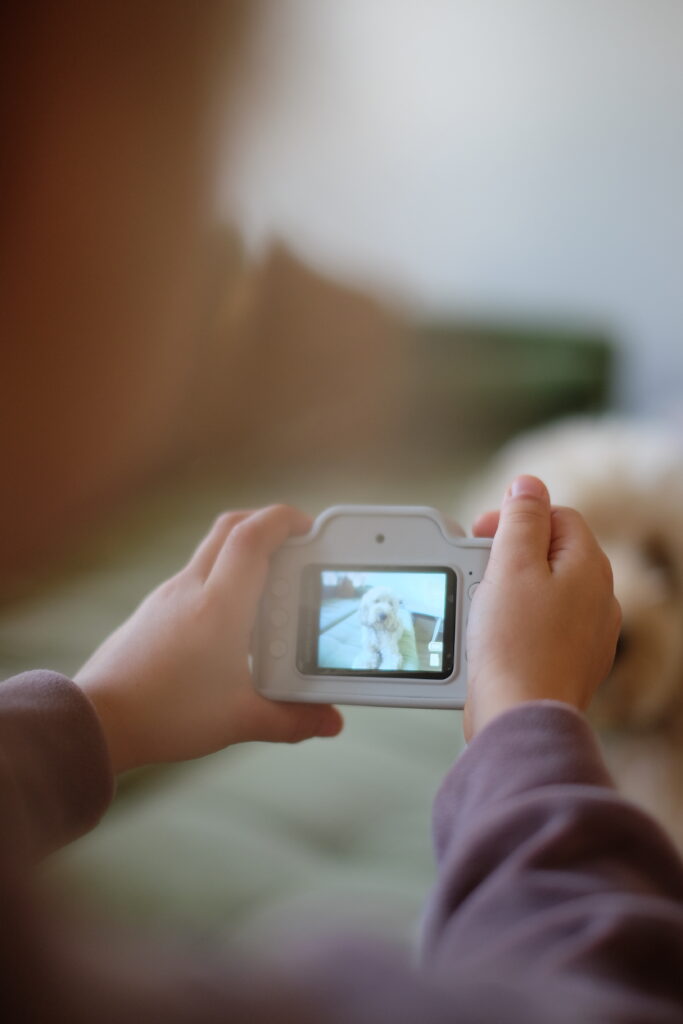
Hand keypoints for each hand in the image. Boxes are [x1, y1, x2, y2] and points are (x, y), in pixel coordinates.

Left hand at [75, 506, 343, 772]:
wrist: (98, 720)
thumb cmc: (166, 714)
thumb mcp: (240, 719)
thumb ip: (292, 720)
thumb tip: (330, 721)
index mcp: (220, 604)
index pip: (253, 536)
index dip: (285, 520)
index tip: (309, 528)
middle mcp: (191, 588)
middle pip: (230, 527)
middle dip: (266, 524)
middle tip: (294, 546)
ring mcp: (167, 596)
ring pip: (210, 551)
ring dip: (243, 554)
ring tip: (270, 590)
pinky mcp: (153, 611)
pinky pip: (194, 577)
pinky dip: (221, 580)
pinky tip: (232, 622)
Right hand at [463, 475, 620, 741]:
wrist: (521, 717)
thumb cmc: (515, 646)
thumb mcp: (512, 565)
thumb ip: (522, 518)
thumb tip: (528, 485)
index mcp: (589, 566)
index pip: (556, 516)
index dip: (515, 518)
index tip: (481, 534)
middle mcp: (598, 598)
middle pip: (549, 553)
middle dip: (507, 557)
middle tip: (477, 574)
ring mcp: (587, 633)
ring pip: (543, 592)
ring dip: (508, 592)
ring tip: (480, 610)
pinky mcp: (569, 662)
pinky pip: (540, 627)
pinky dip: (515, 625)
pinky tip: (493, 639)